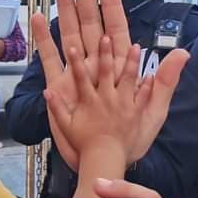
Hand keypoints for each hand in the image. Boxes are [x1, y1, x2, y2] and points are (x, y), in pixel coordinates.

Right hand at [32, 0, 188, 168]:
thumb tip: (183, 52)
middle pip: (88, 23)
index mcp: (120, 67)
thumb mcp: (155, 110)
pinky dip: (44, 40)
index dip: (111, 4)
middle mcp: (96, 65)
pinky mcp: (60, 89)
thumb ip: (166, 80)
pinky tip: (37, 18)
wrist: (108, 162)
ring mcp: (76, 75)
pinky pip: (49, 60)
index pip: (115, 27)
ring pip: (68, 34)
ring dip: (62, 9)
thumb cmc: (133, 138)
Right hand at [44, 35, 147, 162]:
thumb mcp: (65, 127)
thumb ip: (56, 108)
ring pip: (128, 79)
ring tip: (136, 47)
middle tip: (105, 37)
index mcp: (90, 101)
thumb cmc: (84, 145)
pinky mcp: (135, 113)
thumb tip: (46, 91)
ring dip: (132, 62)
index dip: (75, 61)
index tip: (71, 47)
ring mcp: (122, 105)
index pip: (80, 77)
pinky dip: (148, 86)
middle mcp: (107, 99)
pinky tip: (151, 74)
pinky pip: (143, 97)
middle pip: (106, 71)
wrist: (104, 160)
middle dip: (105, 53)